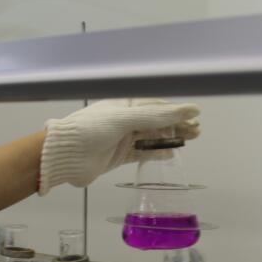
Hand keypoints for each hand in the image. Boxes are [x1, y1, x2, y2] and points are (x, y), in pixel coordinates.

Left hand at [38, 98, 200, 194]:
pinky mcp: (118, 156)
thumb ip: (157, 116)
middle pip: (156, 122)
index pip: (155, 105)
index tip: (194, 115)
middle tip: (197, 131)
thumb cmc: (90, 130)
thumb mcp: (125, 119)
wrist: (64, 156)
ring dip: (170, 139)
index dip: (175, 110)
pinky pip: (142, 153)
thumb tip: (190, 110)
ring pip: (151, 138)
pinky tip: (171, 154)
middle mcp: (123, 120)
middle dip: (177, 125)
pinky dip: (156, 153)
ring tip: (191, 139)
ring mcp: (121, 138)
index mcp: (123, 104)